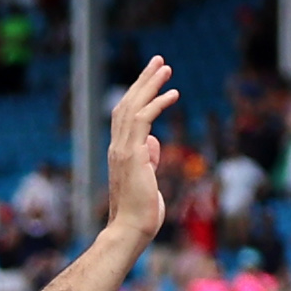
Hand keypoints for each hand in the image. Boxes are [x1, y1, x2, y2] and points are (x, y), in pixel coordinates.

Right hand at [101, 57, 179, 249]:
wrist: (131, 229)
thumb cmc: (141, 211)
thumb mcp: (147, 179)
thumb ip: (148, 158)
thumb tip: (153, 142)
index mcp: (119, 152)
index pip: (125, 115)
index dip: (138, 94)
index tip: (152, 78)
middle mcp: (117, 147)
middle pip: (126, 103)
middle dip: (143, 80)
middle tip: (158, 60)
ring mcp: (122, 150)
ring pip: (133, 106)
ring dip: (150, 84)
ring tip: (165, 67)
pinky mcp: (132, 155)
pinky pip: (142, 120)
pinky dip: (157, 104)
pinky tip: (173, 94)